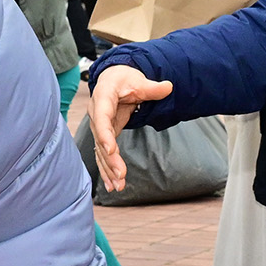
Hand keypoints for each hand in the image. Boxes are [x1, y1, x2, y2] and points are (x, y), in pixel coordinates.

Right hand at [69, 63, 171, 192]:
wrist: (113, 79)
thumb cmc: (124, 79)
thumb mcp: (138, 80)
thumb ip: (152, 88)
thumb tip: (168, 87)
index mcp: (102, 98)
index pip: (101, 118)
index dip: (105, 135)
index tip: (111, 150)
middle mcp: (96, 114)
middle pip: (100, 139)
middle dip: (109, 159)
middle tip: (120, 175)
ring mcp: (98, 127)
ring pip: (100, 151)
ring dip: (108, 169)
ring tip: (118, 186)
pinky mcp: (103, 136)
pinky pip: (102, 154)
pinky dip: (107, 170)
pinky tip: (112, 185)